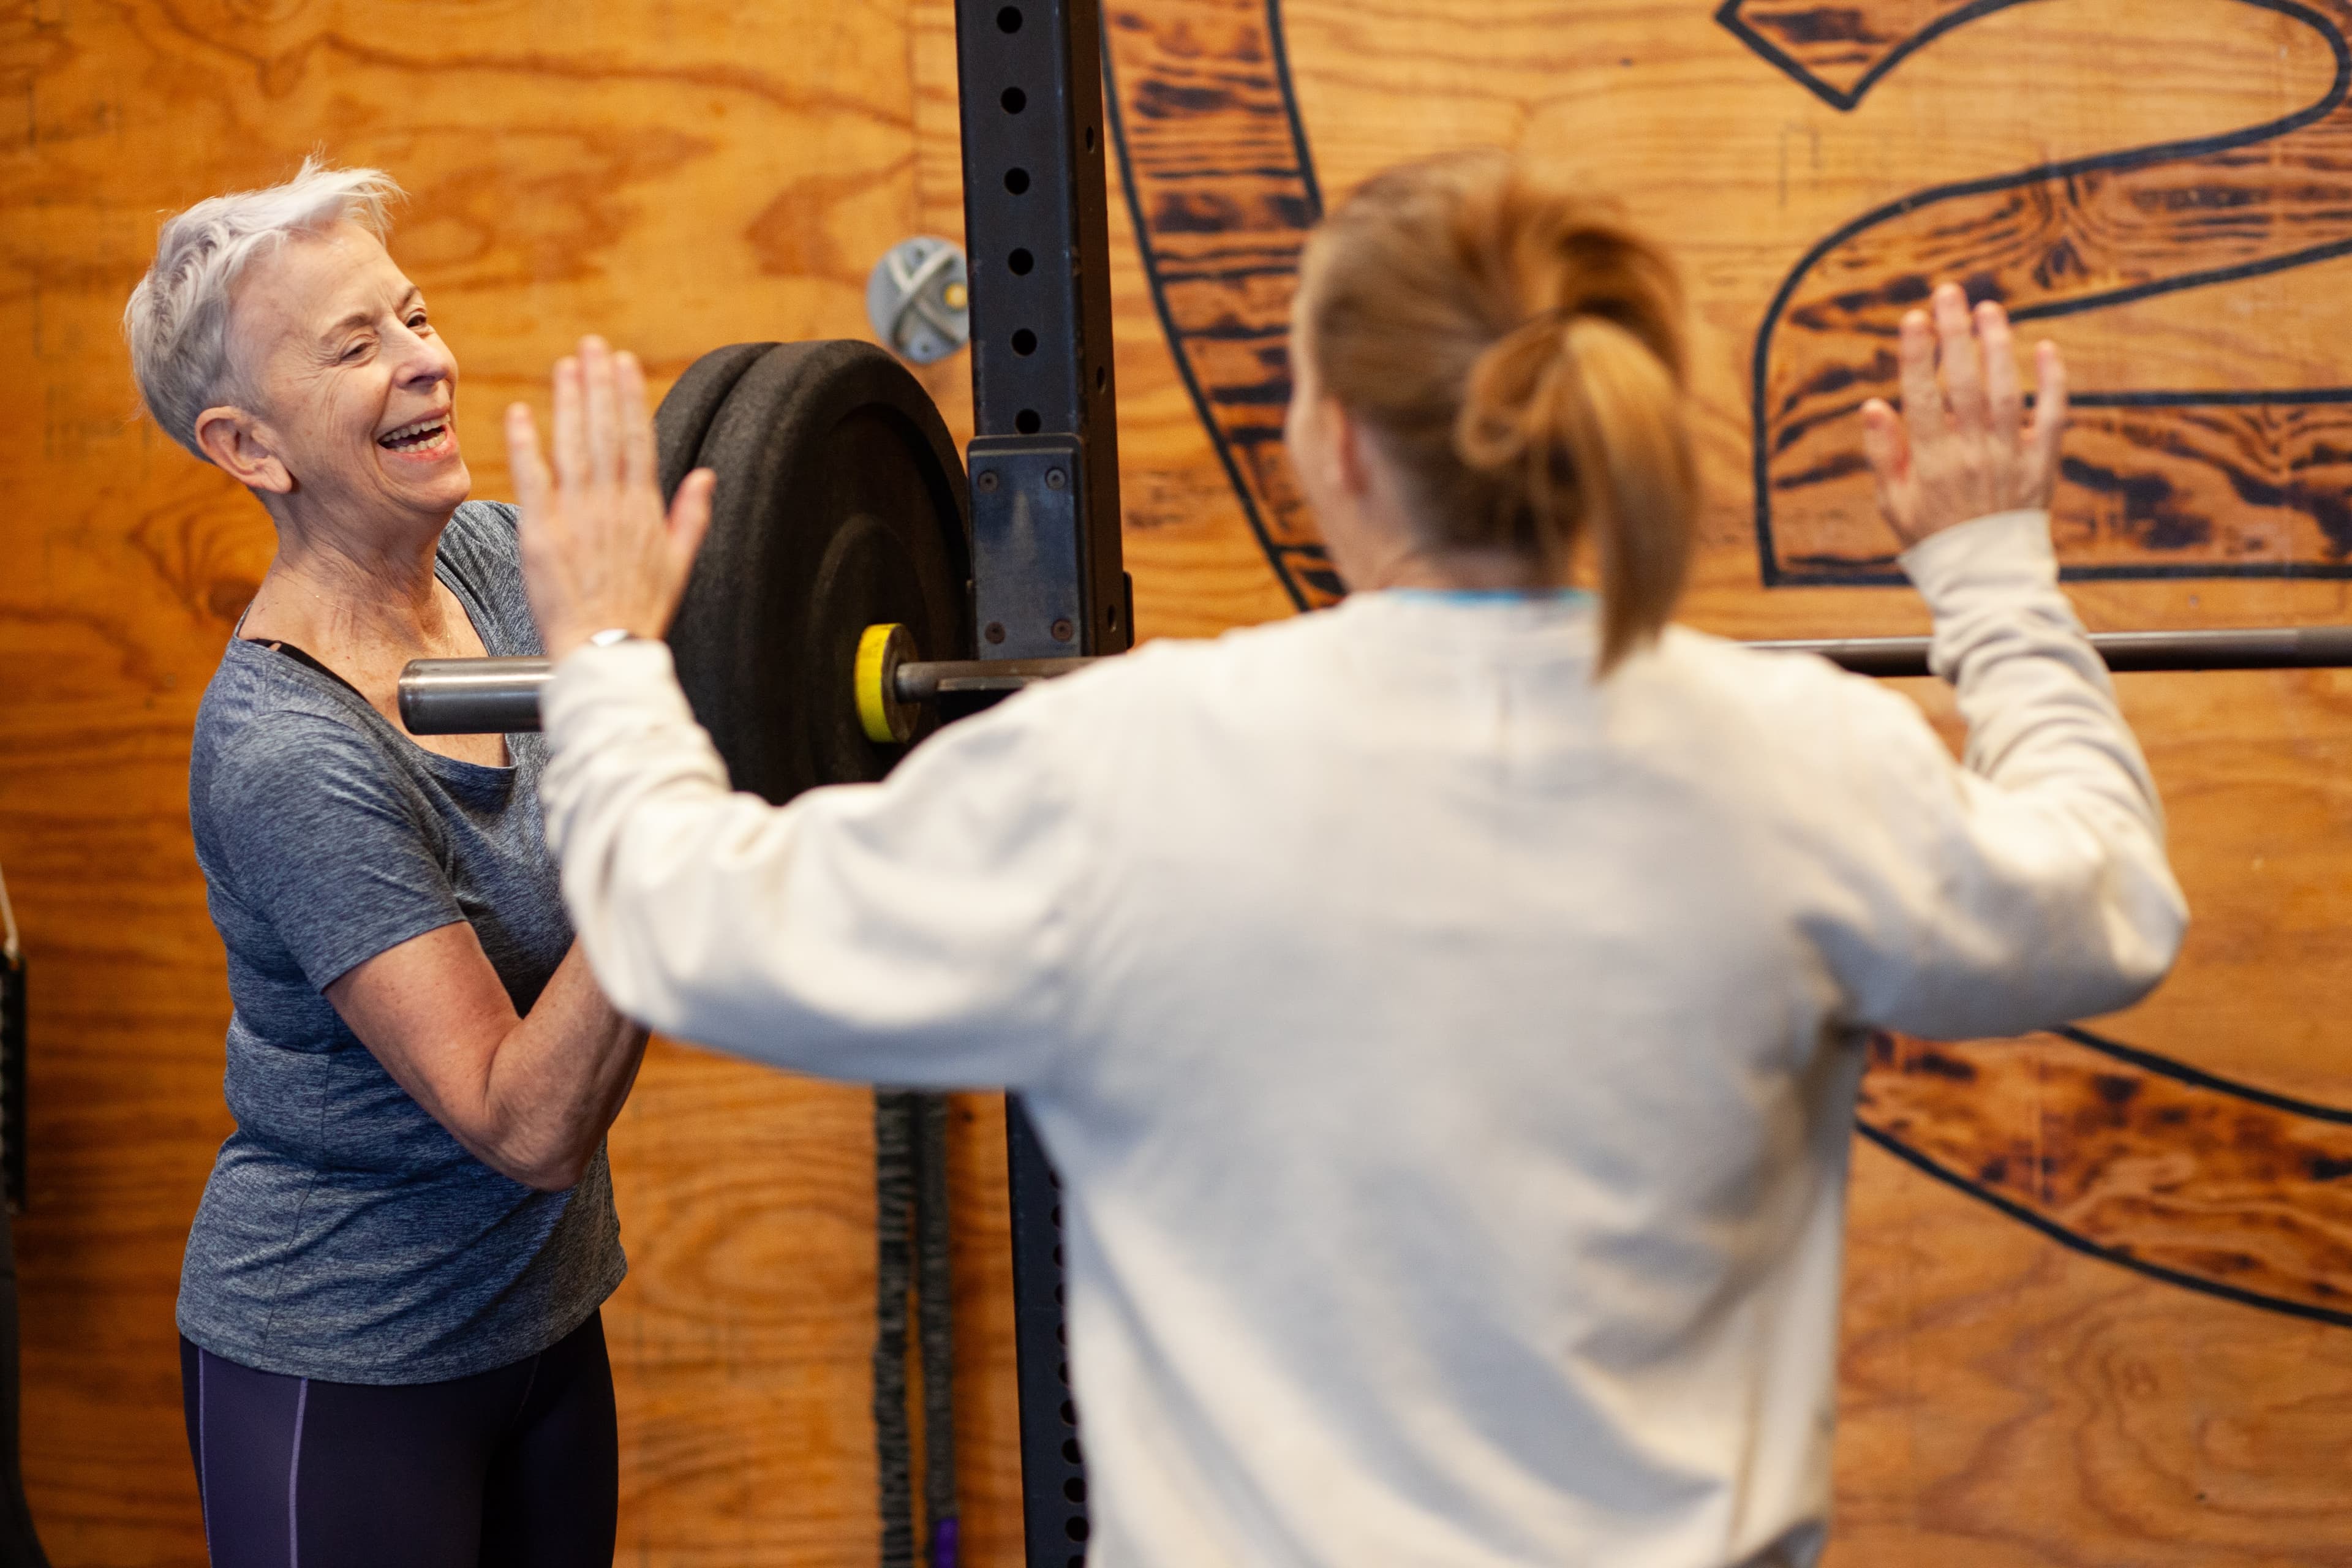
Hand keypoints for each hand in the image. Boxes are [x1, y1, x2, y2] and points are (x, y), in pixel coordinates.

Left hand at [507, 337, 716, 659]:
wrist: (606, 650)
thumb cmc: (641, 613)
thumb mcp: (681, 565)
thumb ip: (691, 517)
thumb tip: (706, 476)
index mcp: (644, 511)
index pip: (637, 440)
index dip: (627, 398)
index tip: (621, 364)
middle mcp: (613, 505)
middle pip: (606, 432)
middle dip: (598, 385)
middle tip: (591, 345)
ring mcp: (578, 516)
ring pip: (573, 445)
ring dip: (568, 401)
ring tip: (564, 364)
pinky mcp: (543, 532)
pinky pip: (534, 478)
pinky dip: (526, 444)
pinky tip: (520, 412)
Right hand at [1861, 283, 2067, 548]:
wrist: (1985, 577)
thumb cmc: (1931, 535)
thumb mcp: (1892, 502)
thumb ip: (1881, 454)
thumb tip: (1873, 405)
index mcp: (1931, 463)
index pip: (1922, 398)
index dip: (1919, 355)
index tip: (1914, 317)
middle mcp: (1972, 455)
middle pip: (1965, 384)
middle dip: (1956, 335)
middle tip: (1950, 292)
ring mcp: (2010, 458)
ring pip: (2007, 392)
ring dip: (1998, 347)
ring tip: (1989, 309)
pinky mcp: (2042, 464)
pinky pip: (2054, 418)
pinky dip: (2053, 382)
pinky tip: (2046, 348)